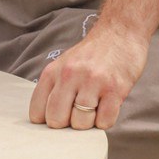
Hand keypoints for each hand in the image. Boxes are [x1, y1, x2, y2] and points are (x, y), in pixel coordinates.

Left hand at [28, 0, 158, 130]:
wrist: (120, 33)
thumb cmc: (92, 54)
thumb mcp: (65, 65)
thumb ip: (55, 89)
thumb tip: (48, 122)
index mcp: (54, 71)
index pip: (37, 111)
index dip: (47, 121)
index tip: (58, 120)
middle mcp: (70, 75)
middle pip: (56, 120)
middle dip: (67, 125)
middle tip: (77, 114)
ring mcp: (92, 82)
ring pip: (80, 123)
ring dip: (89, 122)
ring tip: (95, 105)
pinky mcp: (114, 89)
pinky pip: (104, 122)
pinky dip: (106, 120)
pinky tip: (108, 105)